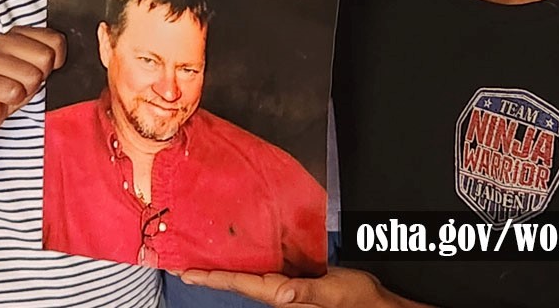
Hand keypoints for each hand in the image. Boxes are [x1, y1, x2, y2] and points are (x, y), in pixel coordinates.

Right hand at [0, 27, 64, 137]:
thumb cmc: (9, 87)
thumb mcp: (35, 68)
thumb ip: (49, 55)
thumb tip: (61, 54)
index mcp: (17, 33)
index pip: (56, 40)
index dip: (54, 61)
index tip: (38, 68)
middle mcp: (2, 41)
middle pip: (46, 57)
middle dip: (39, 77)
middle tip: (23, 82)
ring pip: (32, 76)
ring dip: (26, 90)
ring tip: (12, 90)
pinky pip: (15, 91)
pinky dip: (14, 100)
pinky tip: (3, 98)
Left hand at [180, 266, 411, 306]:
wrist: (375, 306)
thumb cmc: (356, 300)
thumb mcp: (333, 293)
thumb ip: (306, 293)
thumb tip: (280, 292)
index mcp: (284, 296)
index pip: (241, 285)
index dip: (214, 278)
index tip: (187, 273)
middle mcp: (280, 294)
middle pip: (238, 283)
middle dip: (212, 275)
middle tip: (183, 265)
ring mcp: (287, 290)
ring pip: (250, 278)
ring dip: (226, 270)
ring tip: (204, 260)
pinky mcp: (297, 283)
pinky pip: (266, 272)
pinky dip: (249, 264)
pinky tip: (243, 255)